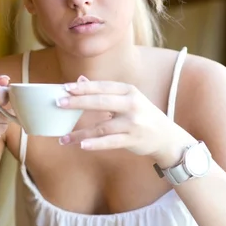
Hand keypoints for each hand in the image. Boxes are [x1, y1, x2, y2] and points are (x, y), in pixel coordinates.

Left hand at [57, 79, 188, 162]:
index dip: (84, 87)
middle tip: (59, 103)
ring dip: (81, 133)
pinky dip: (95, 144)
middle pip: (101, 102)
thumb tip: (80, 80)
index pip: (103, 87)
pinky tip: (81, 145)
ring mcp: (133, 123)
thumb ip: (105, 91)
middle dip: (78, 102)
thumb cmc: (143, 115)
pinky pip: (110, 142)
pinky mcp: (133, 139)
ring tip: (63, 137)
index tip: (65, 88)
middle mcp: (132, 105)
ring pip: (102, 127)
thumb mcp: (128, 99)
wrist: (166, 136)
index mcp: (129, 91)